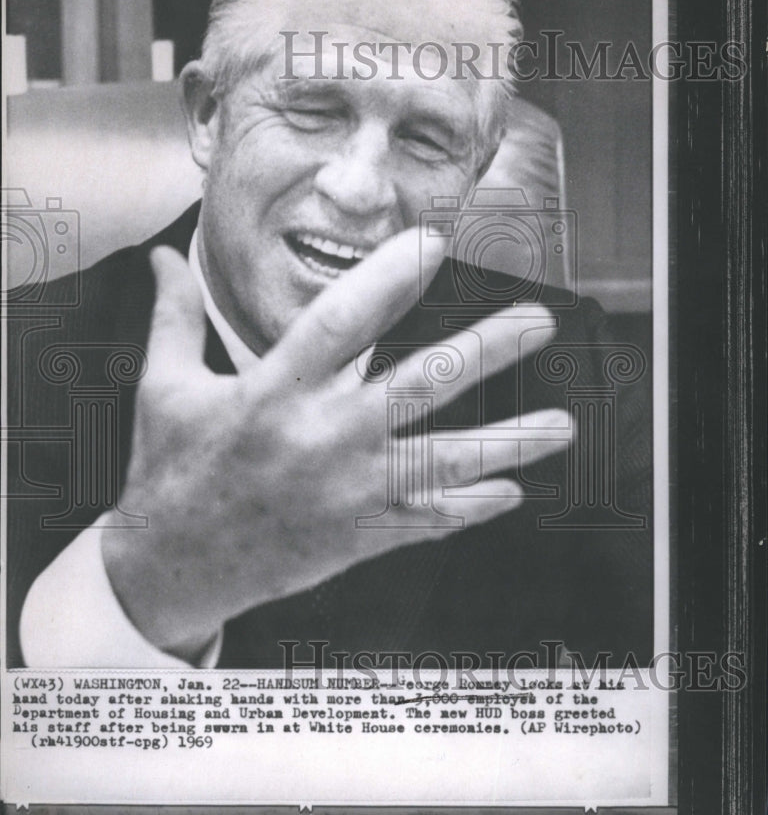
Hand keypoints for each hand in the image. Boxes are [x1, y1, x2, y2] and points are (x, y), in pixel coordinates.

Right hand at [102, 229, 571, 659]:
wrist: (171, 569)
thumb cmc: (171, 472)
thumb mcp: (164, 388)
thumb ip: (172, 319)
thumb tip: (163, 259)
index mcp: (272, 392)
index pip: (341, 321)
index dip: (389, 278)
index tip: (432, 245)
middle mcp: (319, 438)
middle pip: (419, 385)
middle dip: (485, 350)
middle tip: (538, 322)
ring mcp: (346, 491)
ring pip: (442, 459)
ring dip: (508, 441)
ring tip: (561, 425)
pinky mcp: (356, 534)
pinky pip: (427, 519)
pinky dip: (472, 506)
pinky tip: (513, 491)